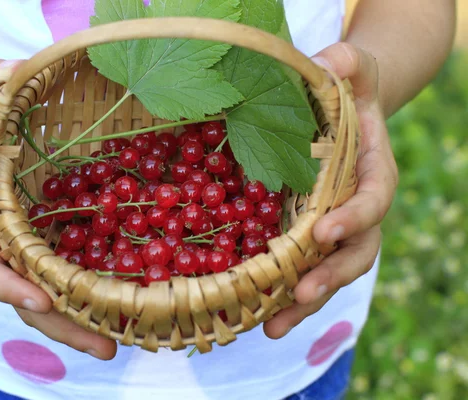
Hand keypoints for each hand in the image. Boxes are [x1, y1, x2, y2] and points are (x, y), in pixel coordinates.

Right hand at [0, 58, 116, 359]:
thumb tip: (7, 73)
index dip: (11, 287)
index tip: (41, 299)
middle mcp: (7, 245)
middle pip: (29, 300)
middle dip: (65, 326)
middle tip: (108, 348)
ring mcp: (31, 249)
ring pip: (54, 297)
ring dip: (87, 322)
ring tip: (126, 342)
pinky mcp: (54, 241)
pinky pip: (72, 273)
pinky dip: (95, 294)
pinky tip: (131, 305)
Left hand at [263, 42, 398, 338]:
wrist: (342, 117)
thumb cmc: (347, 94)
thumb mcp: (352, 71)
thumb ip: (348, 64)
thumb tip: (327, 59)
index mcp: (374, 173)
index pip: (373, 200)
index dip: (354, 218)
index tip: (326, 231)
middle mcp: (357, 211)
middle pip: (355, 252)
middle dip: (330, 275)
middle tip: (302, 293)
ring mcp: (332, 230)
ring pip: (327, 273)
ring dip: (302, 302)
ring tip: (272, 327)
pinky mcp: (306, 238)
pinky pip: (299, 270)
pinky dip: (281, 295)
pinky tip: (256, 315)